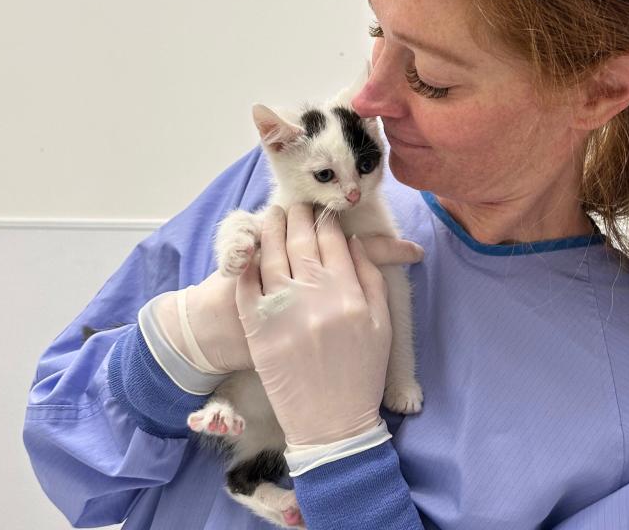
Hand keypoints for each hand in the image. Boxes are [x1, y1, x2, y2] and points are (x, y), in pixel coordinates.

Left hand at [235, 204, 401, 445]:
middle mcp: (314, 294)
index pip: (334, 239)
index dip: (327, 220)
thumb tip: (353, 244)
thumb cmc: (361, 373)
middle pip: (301, 239)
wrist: (332, 423)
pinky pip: (247, 283)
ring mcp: (282, 309)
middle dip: (298, 215)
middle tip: (295, 205)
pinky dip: (248, 261)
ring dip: (272, 228)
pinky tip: (252, 249)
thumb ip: (370, 279)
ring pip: (272, 253)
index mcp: (348, 292)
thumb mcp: (381, 324)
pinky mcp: (257, 327)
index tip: (323, 212)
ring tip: (273, 216)